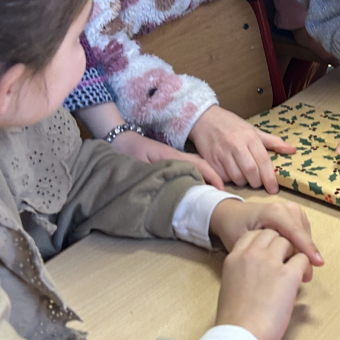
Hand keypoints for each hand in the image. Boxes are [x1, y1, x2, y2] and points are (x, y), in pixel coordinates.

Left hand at [109, 129, 224, 187]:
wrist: (117, 140)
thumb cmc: (127, 152)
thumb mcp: (139, 165)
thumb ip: (155, 174)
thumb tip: (174, 186)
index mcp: (172, 156)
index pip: (198, 165)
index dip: (212, 177)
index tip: (220, 192)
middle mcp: (176, 157)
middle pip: (201, 166)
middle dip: (214, 180)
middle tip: (221, 199)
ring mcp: (173, 160)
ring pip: (196, 168)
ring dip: (206, 180)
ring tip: (213, 197)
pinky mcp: (168, 163)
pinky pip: (187, 170)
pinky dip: (196, 179)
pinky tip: (197, 190)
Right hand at [188, 105, 294, 192]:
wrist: (204, 118)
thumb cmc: (232, 125)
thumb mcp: (253, 130)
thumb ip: (273, 142)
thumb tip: (293, 150)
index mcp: (250, 137)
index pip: (263, 160)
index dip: (269, 177)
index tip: (273, 189)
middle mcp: (236, 144)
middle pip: (250, 171)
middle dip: (256, 182)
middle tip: (258, 184)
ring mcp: (222, 152)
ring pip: (236, 176)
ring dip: (243, 182)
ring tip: (244, 178)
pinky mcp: (210, 159)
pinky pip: (222, 176)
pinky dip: (229, 180)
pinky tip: (231, 174)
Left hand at [210, 199, 322, 278]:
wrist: (231, 215)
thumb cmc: (234, 229)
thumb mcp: (244, 243)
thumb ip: (263, 253)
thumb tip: (284, 268)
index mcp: (273, 212)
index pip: (295, 233)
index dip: (308, 249)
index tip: (319, 264)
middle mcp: (285, 208)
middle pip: (303, 235)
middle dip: (305, 254)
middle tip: (304, 278)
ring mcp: (291, 210)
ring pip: (305, 235)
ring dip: (302, 251)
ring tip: (296, 269)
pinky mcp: (294, 215)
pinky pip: (302, 234)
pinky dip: (300, 246)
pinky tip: (291, 259)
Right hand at [216, 228, 310, 339]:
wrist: (240, 334)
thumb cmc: (233, 319)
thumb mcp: (229, 286)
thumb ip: (241, 273)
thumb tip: (256, 275)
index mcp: (234, 258)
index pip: (253, 235)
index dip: (264, 242)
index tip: (269, 254)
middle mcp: (252, 254)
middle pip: (271, 234)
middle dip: (279, 245)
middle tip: (284, 260)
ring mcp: (270, 262)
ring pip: (287, 242)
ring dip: (292, 254)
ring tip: (294, 271)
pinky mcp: (289, 275)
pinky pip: (302, 259)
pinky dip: (304, 267)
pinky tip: (301, 279)